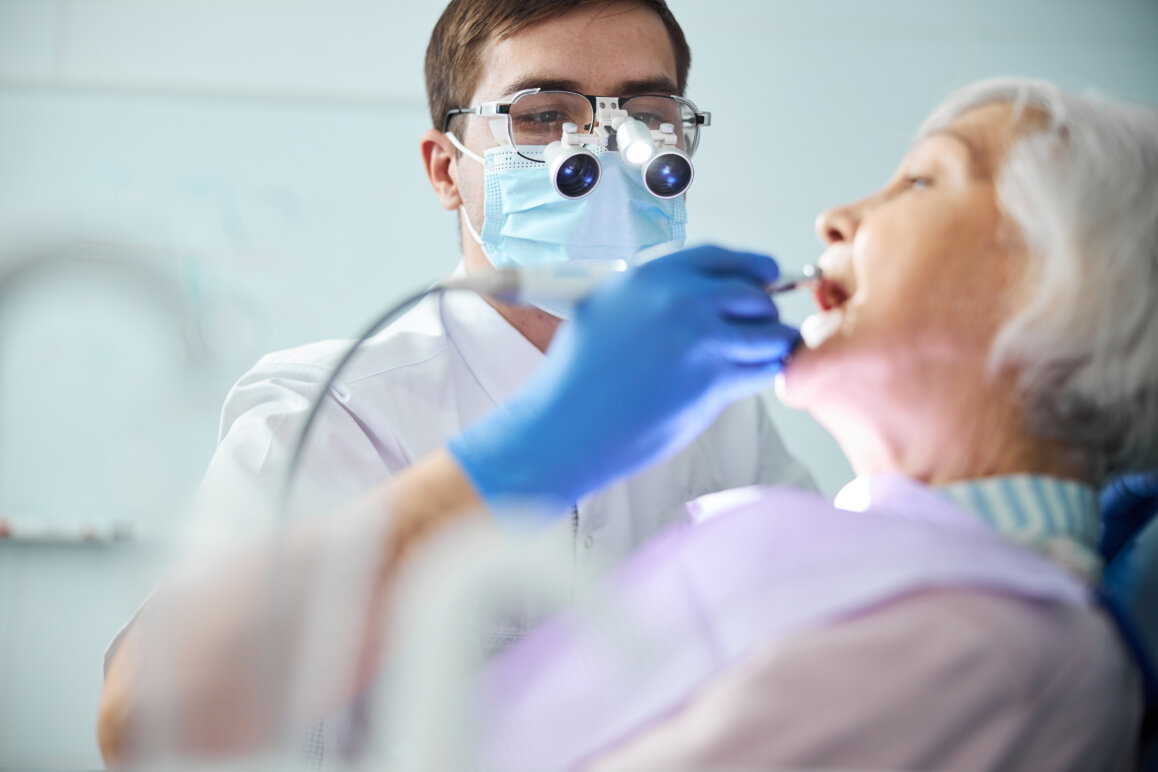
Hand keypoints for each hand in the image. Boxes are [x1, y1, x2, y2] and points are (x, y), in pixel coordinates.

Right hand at [448, 245, 800, 508]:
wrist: (565, 425)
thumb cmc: (577, 376)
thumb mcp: (604, 308)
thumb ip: (650, 295)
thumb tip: (694, 294)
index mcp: (651, 276)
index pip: (722, 257)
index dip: (753, 267)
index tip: (767, 276)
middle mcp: (680, 299)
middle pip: (754, 294)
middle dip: (764, 313)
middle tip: (761, 329)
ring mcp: (700, 338)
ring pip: (769, 333)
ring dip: (771, 346)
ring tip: (760, 357)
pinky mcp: (712, 380)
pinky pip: (762, 369)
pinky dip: (762, 375)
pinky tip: (747, 381)